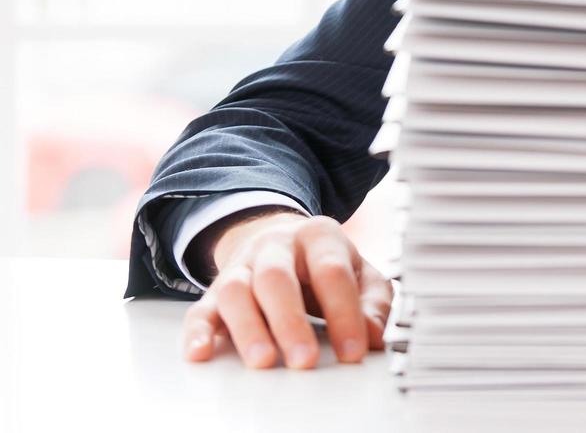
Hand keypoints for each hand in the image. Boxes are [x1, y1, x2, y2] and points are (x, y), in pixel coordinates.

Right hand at [180, 210, 392, 368]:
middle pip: (277, 279)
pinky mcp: (215, 289)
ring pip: (236, 291)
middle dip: (290, 322)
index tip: (353, 352)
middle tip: (305, 361)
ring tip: (263, 361)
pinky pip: (201, 308)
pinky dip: (198, 331)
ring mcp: (242, 265)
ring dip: (248, 328)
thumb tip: (374, 338)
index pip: (331, 272)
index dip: (344, 314)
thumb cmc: (325, 264)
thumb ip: (373, 303)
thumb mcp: (360, 273)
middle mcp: (275, 246)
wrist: (281, 237)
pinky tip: (201, 353)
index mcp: (319, 237)